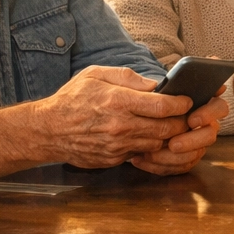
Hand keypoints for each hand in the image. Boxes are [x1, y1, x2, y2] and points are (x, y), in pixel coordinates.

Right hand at [34, 66, 193, 169]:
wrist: (46, 131)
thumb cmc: (71, 99)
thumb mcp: (96, 74)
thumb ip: (128, 77)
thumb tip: (155, 84)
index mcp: (119, 101)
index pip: (163, 106)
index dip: (181, 103)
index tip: (187, 100)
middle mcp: (121, 126)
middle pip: (167, 128)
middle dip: (182, 122)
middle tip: (186, 115)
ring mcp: (117, 145)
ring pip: (157, 143)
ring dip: (168, 136)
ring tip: (170, 125)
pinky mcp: (114, 159)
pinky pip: (141, 153)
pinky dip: (149, 146)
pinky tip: (148, 136)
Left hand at [131, 91, 227, 175]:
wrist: (122, 122)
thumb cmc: (131, 100)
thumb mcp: (128, 82)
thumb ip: (136, 80)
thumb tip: (151, 86)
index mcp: (200, 102)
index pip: (218, 106)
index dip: (209, 113)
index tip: (192, 119)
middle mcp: (203, 123)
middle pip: (211, 133)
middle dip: (193, 140)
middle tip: (174, 144)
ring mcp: (195, 142)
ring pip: (196, 154)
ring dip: (175, 157)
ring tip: (150, 154)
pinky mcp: (183, 158)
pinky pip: (180, 167)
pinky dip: (161, 166)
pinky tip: (140, 159)